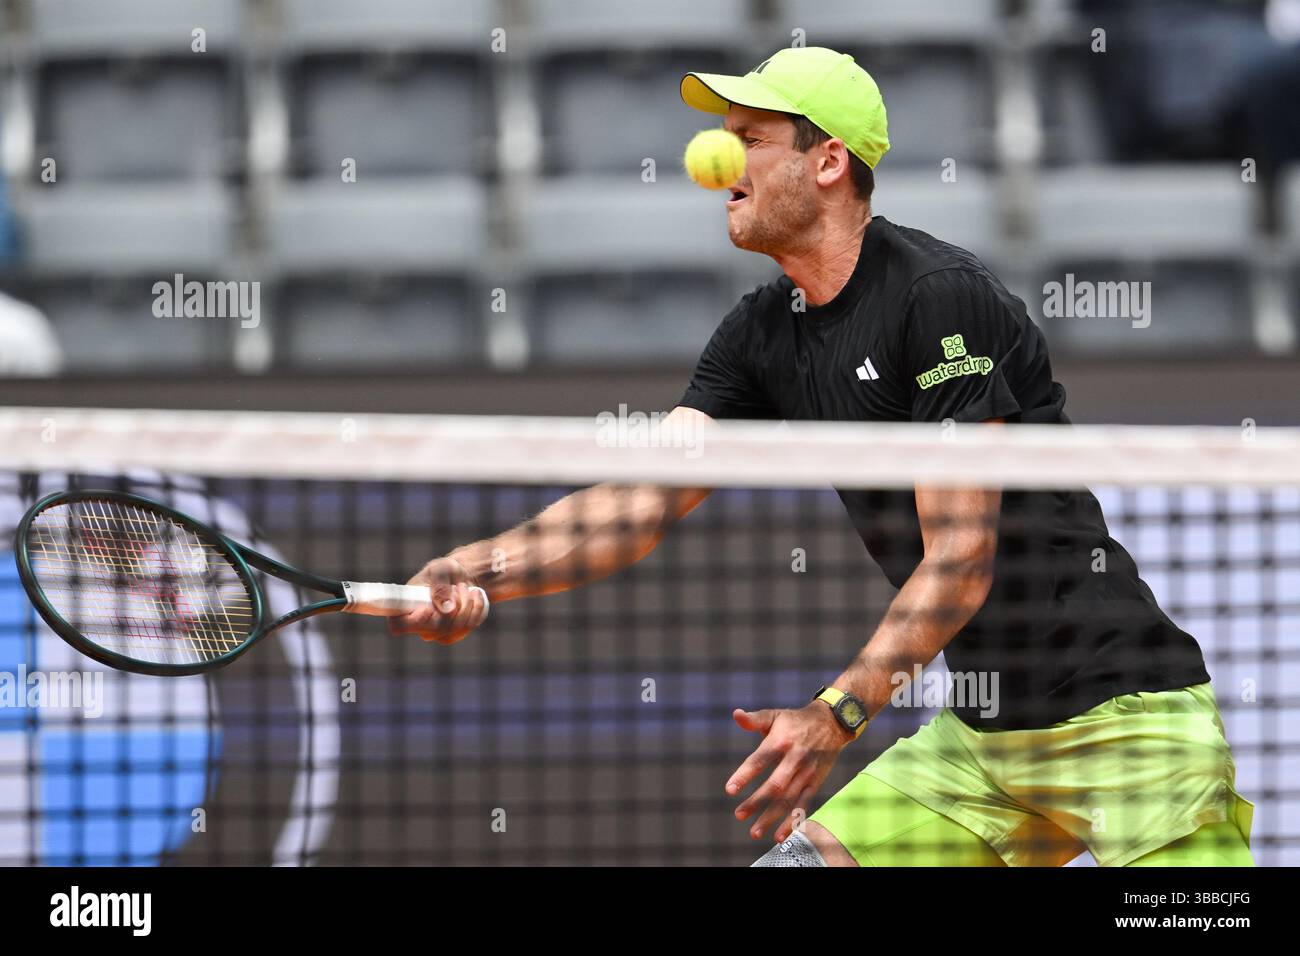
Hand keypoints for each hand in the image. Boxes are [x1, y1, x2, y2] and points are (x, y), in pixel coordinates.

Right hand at [387, 556, 487, 643]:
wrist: (462, 578)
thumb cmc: (445, 571)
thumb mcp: (442, 569)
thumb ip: (440, 585)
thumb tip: (446, 609)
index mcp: (406, 607)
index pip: (398, 625)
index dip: (413, 621)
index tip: (428, 608)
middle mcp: (418, 625)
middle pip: (433, 629)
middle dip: (452, 606)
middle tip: (458, 587)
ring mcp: (436, 633)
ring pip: (453, 629)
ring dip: (465, 606)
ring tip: (464, 587)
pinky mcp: (453, 634)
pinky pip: (467, 628)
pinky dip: (475, 610)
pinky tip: (475, 595)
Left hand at [727, 702, 852, 842]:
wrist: (832, 723)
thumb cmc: (795, 720)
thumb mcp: (775, 715)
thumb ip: (754, 720)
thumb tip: (735, 714)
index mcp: (781, 740)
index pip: (760, 760)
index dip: (745, 775)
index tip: (730, 790)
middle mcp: (795, 758)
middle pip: (775, 785)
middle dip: (756, 802)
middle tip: (739, 815)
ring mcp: (806, 772)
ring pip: (789, 799)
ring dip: (772, 817)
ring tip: (755, 832)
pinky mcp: (815, 782)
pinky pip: (803, 804)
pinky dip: (793, 821)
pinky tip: (780, 835)